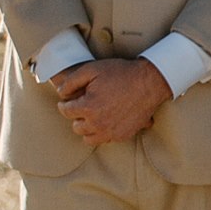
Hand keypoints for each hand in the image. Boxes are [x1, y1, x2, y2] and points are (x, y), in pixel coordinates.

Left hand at [54, 58, 171, 144]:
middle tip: (84, 106)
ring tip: (93, 115)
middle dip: (77, 116)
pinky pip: (105, 140)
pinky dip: (103, 132)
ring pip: (88, 138)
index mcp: (88, 108)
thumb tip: (60, 93)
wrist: (149, 82)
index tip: (68, 100)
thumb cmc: (120, 74)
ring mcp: (111, 132)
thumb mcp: (91, 70)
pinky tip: (106, 120)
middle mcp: (98, 124)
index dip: (65, 104)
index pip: (66, 111)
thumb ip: (71, 81)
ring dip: (88, 127)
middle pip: (76, 126)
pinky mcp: (123, 135)